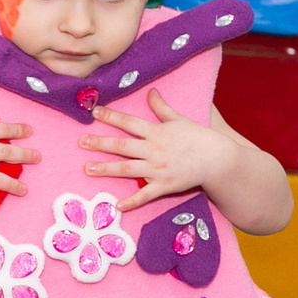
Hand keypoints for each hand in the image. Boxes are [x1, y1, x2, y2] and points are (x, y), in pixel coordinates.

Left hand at [78, 92, 239, 210]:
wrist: (216, 159)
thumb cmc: (198, 138)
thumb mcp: (179, 119)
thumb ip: (161, 107)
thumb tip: (150, 91)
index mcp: (157, 132)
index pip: (129, 123)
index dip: (111, 116)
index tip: (94, 112)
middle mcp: (154, 150)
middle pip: (122, 146)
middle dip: (100, 143)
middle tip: (81, 142)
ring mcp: (158, 169)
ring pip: (127, 169)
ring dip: (106, 169)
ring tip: (87, 169)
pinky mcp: (164, 186)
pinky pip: (145, 195)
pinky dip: (131, 202)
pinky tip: (117, 206)